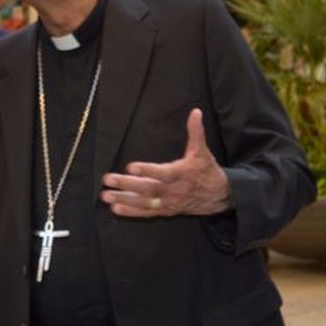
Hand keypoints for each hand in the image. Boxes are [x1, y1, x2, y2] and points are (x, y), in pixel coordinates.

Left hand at [99, 109, 230, 218]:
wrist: (219, 196)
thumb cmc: (206, 171)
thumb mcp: (202, 151)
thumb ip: (196, 132)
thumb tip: (195, 112)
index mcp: (183, 173)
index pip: (163, 173)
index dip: (147, 170)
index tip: (130, 167)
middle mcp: (174, 190)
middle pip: (148, 189)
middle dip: (127, 185)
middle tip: (108, 180)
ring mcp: (169, 202)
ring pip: (145, 203)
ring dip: (124, 200)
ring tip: (106, 195)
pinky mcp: (166, 211)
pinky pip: (147, 213)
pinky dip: (131, 212)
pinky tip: (115, 208)